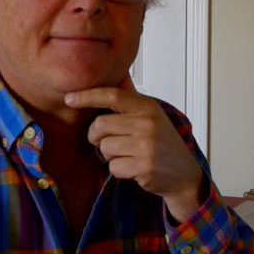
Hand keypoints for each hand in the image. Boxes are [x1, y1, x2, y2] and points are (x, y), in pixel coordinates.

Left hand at [64, 75, 205, 222]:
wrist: (184, 173)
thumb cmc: (163, 143)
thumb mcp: (152, 117)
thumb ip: (130, 104)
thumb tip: (112, 80)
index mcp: (148, 107)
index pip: (113, 95)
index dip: (88, 96)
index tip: (69, 99)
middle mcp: (148, 123)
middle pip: (100, 125)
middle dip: (97, 136)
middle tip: (107, 141)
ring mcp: (146, 145)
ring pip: (105, 148)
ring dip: (110, 155)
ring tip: (128, 155)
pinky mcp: (144, 166)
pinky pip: (113, 167)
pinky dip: (119, 170)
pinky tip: (134, 168)